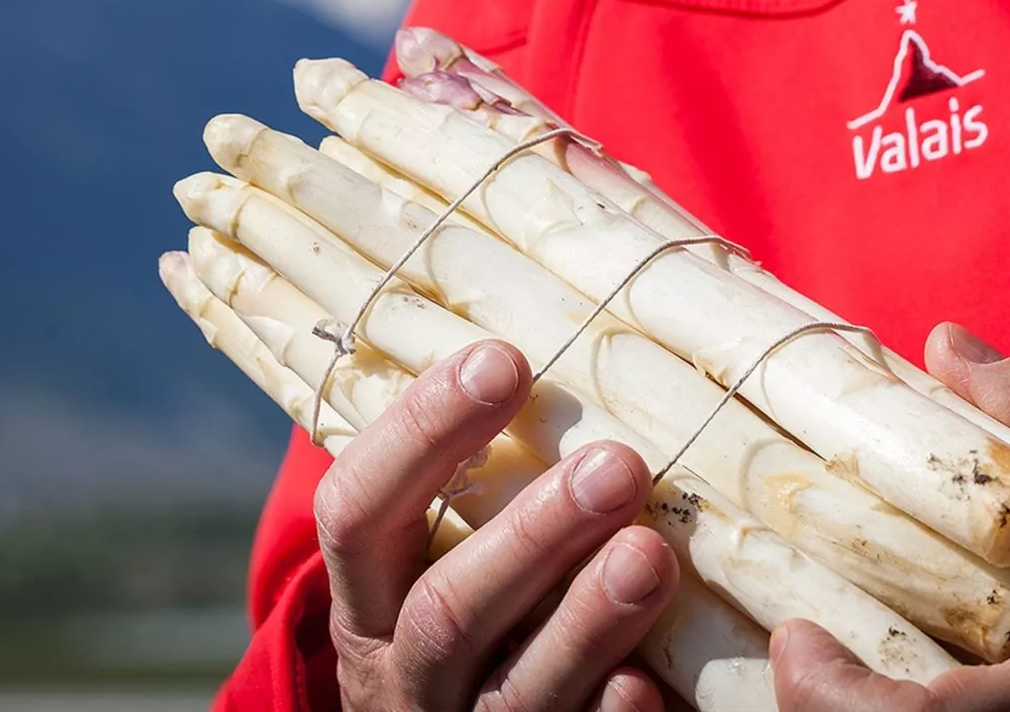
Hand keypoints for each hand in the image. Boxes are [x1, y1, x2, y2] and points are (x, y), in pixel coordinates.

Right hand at [315, 338, 680, 710]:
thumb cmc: (463, 611)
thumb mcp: (427, 559)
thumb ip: (467, 480)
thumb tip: (534, 334)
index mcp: (365, 597)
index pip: (358, 509)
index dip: (421, 434)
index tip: (504, 359)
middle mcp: (401, 674)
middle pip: (446, 610)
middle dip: (532, 534)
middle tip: (616, 463)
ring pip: (512, 694)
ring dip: (584, 622)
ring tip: (652, 553)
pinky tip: (651, 682)